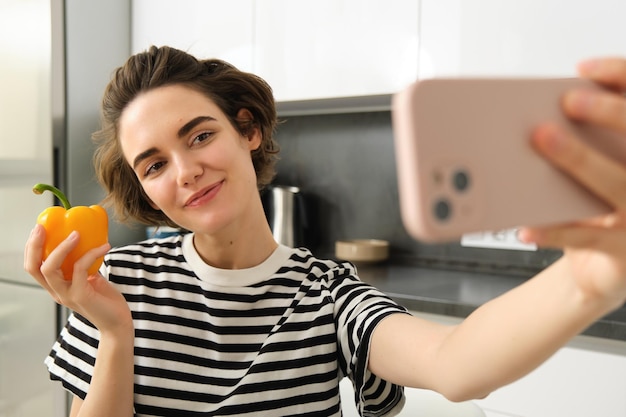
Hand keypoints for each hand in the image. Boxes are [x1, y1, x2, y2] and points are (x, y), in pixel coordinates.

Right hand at [24, 224, 131, 333]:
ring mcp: (66, 294)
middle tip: (42, 227)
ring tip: (76, 233)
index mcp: (56, 286)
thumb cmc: (105, 300)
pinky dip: (91, 253)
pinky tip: (104, 246)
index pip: (33, 267)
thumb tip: (88, 242)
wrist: (117, 322)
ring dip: (62, 247)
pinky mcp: (80, 296)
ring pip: (50, 269)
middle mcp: (56, 292)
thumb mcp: (90, 278)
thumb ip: (83, 265)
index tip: (39, 228)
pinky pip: (79, 269)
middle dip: (34, 245)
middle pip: (34, 268)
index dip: (31, 248)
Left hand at [519, 57, 625, 307]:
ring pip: (618, 184)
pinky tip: (527, 224)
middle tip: (569, 101)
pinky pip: (588, 238)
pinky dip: (555, 230)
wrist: (606, 268)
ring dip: (580, 159)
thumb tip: (534, 124)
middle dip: (609, 113)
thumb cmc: (595, 210)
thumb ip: (578, 149)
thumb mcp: (592, 175)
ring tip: (543, 140)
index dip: (620, 78)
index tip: (582, 70)